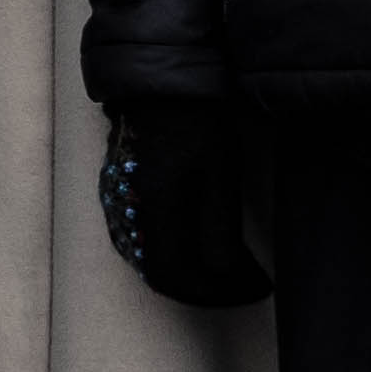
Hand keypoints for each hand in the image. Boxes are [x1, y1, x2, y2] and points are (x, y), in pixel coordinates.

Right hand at [101, 102, 269, 306]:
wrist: (161, 79)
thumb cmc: (197, 118)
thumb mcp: (221, 171)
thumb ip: (220, 228)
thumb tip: (224, 273)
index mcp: (152, 207)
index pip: (176, 275)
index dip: (217, 292)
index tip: (255, 287)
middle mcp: (125, 211)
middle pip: (157, 273)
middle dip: (203, 288)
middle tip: (244, 285)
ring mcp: (115, 201)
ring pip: (144, 259)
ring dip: (184, 273)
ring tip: (226, 272)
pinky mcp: (114, 190)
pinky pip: (135, 239)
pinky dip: (167, 253)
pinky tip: (194, 248)